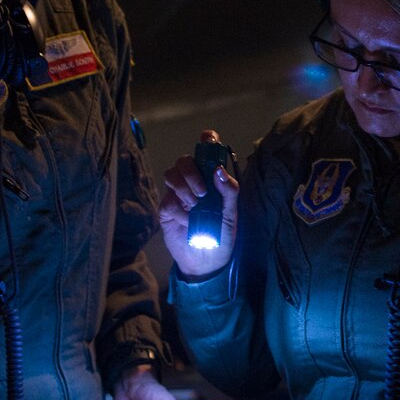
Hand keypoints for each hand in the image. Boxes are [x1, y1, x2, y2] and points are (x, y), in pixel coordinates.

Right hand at [159, 129, 238, 278]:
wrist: (207, 262)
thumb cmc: (223, 236)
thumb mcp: (232, 214)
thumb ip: (229, 191)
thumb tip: (219, 170)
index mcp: (211, 180)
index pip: (207, 153)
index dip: (207, 141)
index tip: (208, 138)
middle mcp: (193, 183)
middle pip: (184, 161)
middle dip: (192, 172)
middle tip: (202, 192)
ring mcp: (178, 195)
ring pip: (171, 174)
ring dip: (184, 188)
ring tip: (195, 206)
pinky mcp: (167, 210)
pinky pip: (168, 201)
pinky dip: (180, 211)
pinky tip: (188, 222)